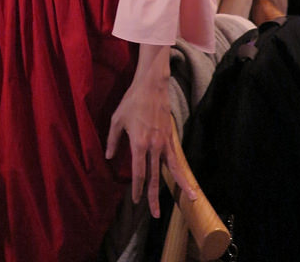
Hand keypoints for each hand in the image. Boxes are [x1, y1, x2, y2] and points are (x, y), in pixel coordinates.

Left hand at [106, 45, 195, 217]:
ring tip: (190, 200)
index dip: (137, 188)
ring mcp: (164, 142)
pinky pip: (176, 158)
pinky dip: (182, 170)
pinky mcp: (171, 137)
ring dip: (180, 186)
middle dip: (154, 197)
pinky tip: (186, 180)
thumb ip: (112, 140)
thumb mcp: (117, 119)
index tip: (136, 200)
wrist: (152, 85)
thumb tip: (108, 157)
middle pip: (155, 177)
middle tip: (154, 214)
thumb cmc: (132, 101)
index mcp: (138, 143)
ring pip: (173, 169)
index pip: (138, 172)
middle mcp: (153, 146)